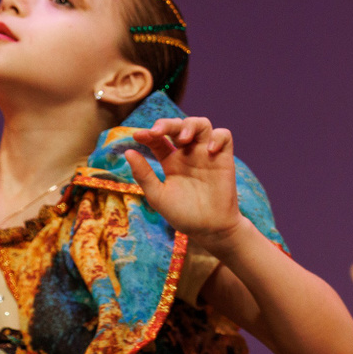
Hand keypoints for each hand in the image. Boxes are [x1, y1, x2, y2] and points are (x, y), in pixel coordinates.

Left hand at [126, 117, 241, 246]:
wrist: (210, 229)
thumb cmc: (183, 215)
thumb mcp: (158, 196)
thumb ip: (143, 174)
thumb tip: (128, 152)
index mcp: (170, 161)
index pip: (158, 139)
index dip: (148, 133)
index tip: (138, 136)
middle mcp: (188, 154)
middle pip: (178, 126)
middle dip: (167, 124)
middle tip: (157, 132)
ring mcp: (206, 154)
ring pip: (201, 124)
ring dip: (191, 125)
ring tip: (184, 139)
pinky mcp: (224, 158)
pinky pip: (224, 136)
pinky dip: (217, 137)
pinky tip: (209, 150)